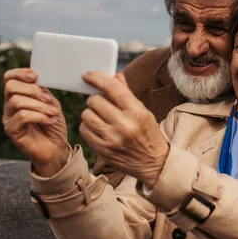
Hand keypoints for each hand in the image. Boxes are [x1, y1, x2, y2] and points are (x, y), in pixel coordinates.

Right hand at [2, 68, 68, 176]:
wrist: (56, 148)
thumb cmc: (53, 125)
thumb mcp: (52, 104)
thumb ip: (43, 92)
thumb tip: (38, 79)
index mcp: (19, 96)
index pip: (9, 78)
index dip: (20, 73)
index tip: (35, 76)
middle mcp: (10, 106)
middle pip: (11, 86)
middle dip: (33, 90)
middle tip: (49, 99)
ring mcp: (9, 118)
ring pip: (17, 101)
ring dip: (39, 105)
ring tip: (54, 113)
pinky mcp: (12, 131)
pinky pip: (22, 116)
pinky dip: (40, 116)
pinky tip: (51, 120)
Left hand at [79, 71, 168, 186]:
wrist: (153, 163)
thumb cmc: (148, 133)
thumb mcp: (143, 111)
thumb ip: (127, 93)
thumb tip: (115, 75)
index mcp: (136, 112)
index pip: (111, 88)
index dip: (96, 78)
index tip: (88, 75)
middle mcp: (124, 125)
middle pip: (95, 100)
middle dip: (96, 99)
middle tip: (103, 104)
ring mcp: (112, 139)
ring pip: (86, 115)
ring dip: (91, 113)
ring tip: (101, 117)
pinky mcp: (102, 150)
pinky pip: (84, 130)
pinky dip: (88, 126)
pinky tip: (98, 128)